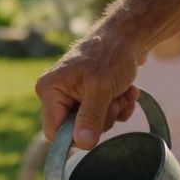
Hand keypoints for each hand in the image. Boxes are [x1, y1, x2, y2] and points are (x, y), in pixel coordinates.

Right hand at [35, 27, 143, 148]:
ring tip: (123, 92)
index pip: (54, 132)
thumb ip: (91, 118)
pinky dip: (118, 106)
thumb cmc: (111, 54)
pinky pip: (103, 115)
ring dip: (113, 111)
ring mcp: (74, 95)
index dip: (76, 137)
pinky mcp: (89, 96)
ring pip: (93, 124)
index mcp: (50, 90)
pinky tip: (127, 92)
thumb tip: (82, 145)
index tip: (97, 131)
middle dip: (102, 119)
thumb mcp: (101, 88)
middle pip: (76, 130)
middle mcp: (57, 94)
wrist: (129, 34)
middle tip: (114, 101)